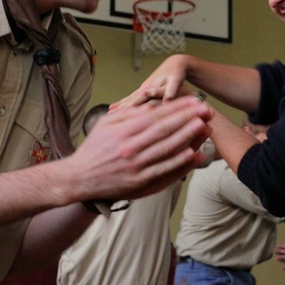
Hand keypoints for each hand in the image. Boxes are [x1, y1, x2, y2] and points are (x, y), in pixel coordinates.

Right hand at [70, 95, 212, 201]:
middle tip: (206, 109)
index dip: (176, 108)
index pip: (156, 116)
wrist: (79, 179)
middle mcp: (131, 148)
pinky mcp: (140, 183)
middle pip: (165, 131)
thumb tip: (151, 104)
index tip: (192, 100)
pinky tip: (195, 155)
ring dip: (189, 138)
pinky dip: (181, 164)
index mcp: (123, 132)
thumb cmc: (94, 148)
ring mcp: (136, 167)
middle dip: (188, 119)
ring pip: (167, 150)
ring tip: (205, 127)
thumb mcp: (106, 124)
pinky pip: (164, 172)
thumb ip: (128, 113)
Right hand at [111, 55, 189, 109]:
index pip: (137, 99)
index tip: (119, 115)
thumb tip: (165, 103)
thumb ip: (170, 92)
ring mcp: (143, 89)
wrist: (175, 63)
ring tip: (109, 111)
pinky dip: (124, 102)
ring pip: (129, 98)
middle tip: (108, 115)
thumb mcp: (176, 81)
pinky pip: (132, 98)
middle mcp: (144, 88)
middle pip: (130, 99)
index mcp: (150, 87)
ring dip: (120, 105)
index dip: (129, 107)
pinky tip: (116, 106)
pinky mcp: (144, 90)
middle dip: (120, 107)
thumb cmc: (177, 73)